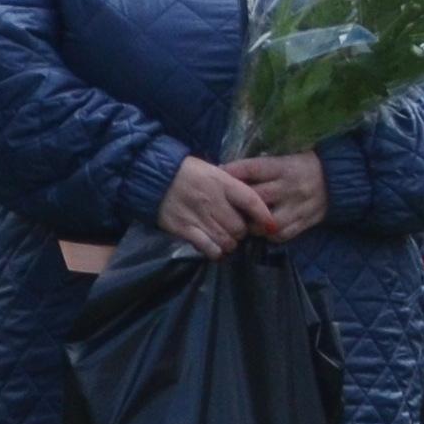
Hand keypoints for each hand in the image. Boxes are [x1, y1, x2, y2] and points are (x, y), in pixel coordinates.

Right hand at [155, 155, 280, 256]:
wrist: (152, 175)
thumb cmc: (188, 172)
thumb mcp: (214, 172)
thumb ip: (233, 187)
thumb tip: (254, 204)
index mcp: (222, 182)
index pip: (251, 201)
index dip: (264, 216)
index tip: (271, 226)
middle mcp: (212, 200)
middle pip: (239, 227)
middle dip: (241, 232)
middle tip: (235, 230)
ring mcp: (197, 215)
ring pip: (226, 240)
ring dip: (229, 243)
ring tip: (225, 239)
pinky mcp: (183, 228)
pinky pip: (207, 247)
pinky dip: (215, 252)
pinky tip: (215, 250)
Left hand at [226, 153, 331, 241]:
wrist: (339, 180)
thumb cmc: (304, 167)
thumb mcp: (284, 160)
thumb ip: (260, 169)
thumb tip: (227, 174)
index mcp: (283, 167)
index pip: (251, 169)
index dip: (230, 173)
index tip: (217, 176)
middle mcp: (289, 187)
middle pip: (256, 197)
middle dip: (238, 203)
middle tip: (225, 205)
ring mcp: (298, 207)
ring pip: (267, 222)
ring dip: (252, 224)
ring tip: (244, 223)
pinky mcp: (305, 221)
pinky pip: (283, 234)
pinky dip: (269, 235)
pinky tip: (263, 231)